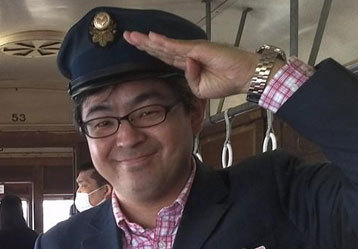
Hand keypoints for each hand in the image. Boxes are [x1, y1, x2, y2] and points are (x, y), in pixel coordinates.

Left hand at [123, 31, 265, 98]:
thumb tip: (184, 65)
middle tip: (127, 36)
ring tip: (132, 36)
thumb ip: (188, 79)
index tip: (136, 46)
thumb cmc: (226, 82)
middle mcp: (187, 54)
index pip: (164, 57)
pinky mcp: (198, 49)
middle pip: (160, 48)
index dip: (150, 51)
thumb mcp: (200, 89)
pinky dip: (164, 42)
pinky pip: (177, 46)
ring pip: (165, 45)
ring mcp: (192, 50)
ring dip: (148, 41)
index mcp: (186, 65)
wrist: (243, 77)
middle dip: (142, 43)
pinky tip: (152, 37)